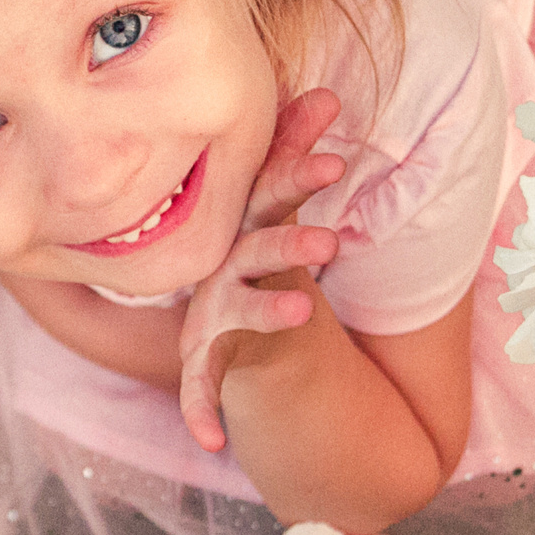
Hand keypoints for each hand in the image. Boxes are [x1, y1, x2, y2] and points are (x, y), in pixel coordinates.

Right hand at [177, 88, 345, 451]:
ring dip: (266, 311)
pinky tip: (211, 441)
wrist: (200, 296)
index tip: (335, 162)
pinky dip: (200, 411)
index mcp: (241, 224)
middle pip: (254, 250)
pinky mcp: (203, 358)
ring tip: (304, 313)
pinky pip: (199, 387)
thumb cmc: (244, 238)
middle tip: (332, 243)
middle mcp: (220, 266)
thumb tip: (326, 93)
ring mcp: (209, 312)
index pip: (267, 194)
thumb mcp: (274, 199)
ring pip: (236, 312)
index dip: (297, 176)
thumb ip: (295, 150)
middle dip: (289, 245)